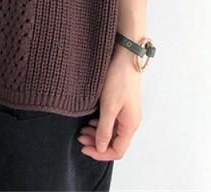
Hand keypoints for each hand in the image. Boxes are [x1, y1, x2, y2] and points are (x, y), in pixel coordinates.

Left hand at [76, 45, 141, 160]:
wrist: (126, 56)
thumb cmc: (119, 80)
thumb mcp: (108, 107)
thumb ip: (104, 130)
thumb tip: (101, 148)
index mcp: (130, 125)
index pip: (117, 151)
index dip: (100, 153)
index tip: (84, 148)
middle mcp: (131, 121)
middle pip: (114, 142)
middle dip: (96, 143)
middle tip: (79, 138)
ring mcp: (127, 112)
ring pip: (112, 132)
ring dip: (97, 134)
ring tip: (82, 130)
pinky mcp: (123, 104)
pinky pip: (112, 121)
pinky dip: (100, 124)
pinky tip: (91, 120)